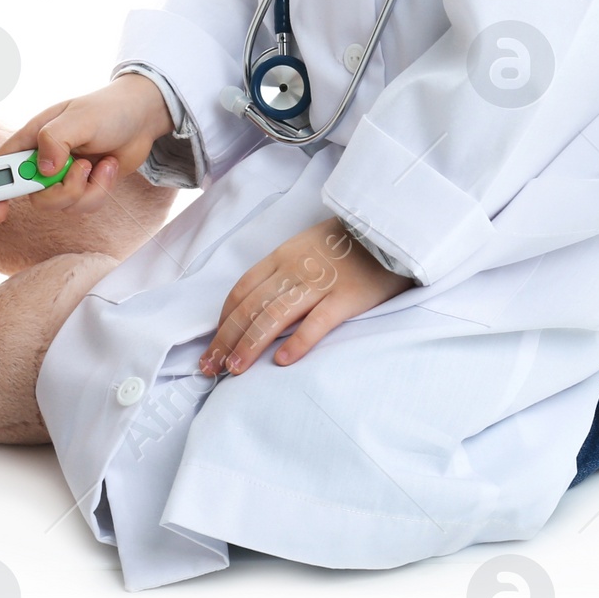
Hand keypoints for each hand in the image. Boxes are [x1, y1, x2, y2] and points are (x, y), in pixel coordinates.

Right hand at [0, 72, 171, 222]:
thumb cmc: (107, 109)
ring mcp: (65, 176)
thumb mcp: (79, 118)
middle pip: (34, 195)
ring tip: (99, 162)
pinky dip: (100, 190)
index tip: (0, 212)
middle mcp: (46, 159)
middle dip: (60, 191)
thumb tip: (44, 170)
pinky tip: (109, 167)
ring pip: (61, 205)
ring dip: (85, 189)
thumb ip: (55, 139)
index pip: (3, 164)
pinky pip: (84, 206)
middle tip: (81, 168)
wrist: (142, 118)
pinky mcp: (85, 187)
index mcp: (34, 138)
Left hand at [198, 216, 409, 374]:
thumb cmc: (349, 243)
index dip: (223, 320)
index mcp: (283, 256)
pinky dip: (297, 342)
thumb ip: (285, 273)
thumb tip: (259, 306)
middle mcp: (294, 269)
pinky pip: (316, 322)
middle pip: (250, 307)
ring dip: (249, 345)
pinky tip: (282, 362)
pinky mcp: (347, 297)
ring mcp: (320, 283)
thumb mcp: (307, 248)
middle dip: (226, 339)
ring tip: (233, 370)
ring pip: (273, 316)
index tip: (213, 344)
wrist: (389, 227)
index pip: (241, 290)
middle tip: (209, 367)